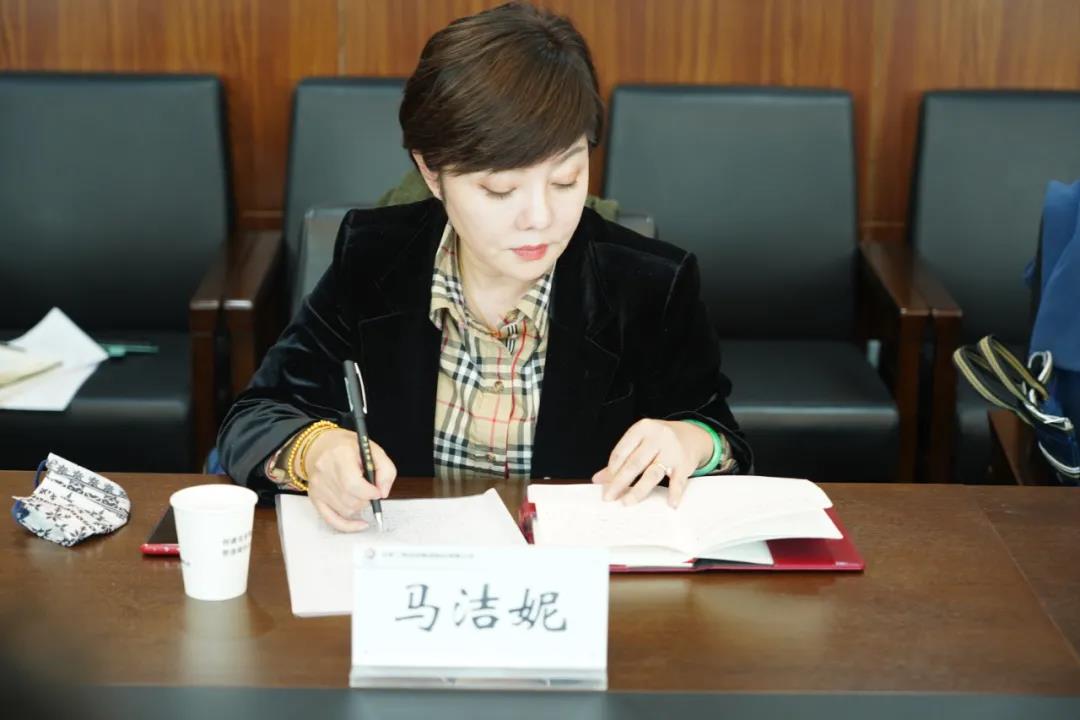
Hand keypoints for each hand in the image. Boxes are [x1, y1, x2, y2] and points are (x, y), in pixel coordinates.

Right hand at [303, 428, 396, 531]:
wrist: (321, 445)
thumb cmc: (348, 447)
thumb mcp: (373, 450)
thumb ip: (386, 470)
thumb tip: (383, 492)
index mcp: (340, 454)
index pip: (353, 484)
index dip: (370, 492)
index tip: (377, 491)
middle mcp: (324, 470)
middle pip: (351, 500)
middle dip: (366, 499)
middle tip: (369, 490)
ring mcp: (317, 485)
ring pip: (345, 510)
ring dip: (359, 507)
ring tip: (359, 493)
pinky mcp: (314, 497)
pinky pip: (331, 519)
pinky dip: (348, 525)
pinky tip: (360, 524)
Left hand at [591, 419, 712, 507]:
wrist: (691, 436)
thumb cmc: (660, 440)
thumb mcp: (640, 442)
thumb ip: (620, 459)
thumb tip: (598, 479)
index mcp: (642, 429)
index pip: (621, 451)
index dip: (611, 470)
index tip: (604, 485)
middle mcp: (657, 437)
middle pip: (634, 463)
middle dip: (619, 482)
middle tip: (609, 497)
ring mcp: (672, 450)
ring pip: (652, 473)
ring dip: (638, 490)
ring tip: (627, 502)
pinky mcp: (685, 463)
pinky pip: (678, 481)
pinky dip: (674, 493)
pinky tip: (670, 503)